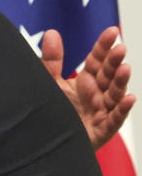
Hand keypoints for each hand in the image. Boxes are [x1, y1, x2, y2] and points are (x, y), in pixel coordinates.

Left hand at [41, 26, 134, 149]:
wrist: (46, 144)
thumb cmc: (54, 112)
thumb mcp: (51, 84)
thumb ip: (52, 61)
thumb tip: (52, 33)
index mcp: (86, 82)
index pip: (97, 61)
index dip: (103, 47)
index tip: (111, 31)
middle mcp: (97, 95)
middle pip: (108, 76)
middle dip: (114, 62)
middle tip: (120, 47)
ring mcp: (101, 113)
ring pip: (114, 96)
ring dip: (121, 82)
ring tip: (125, 68)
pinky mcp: (101, 131)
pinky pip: (114, 120)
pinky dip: (122, 110)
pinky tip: (129, 99)